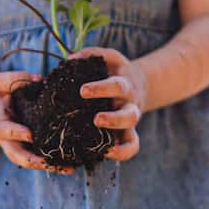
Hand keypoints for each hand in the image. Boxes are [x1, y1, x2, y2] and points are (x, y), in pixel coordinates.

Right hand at [0, 71, 73, 173]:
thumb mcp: (0, 82)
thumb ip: (16, 79)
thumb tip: (39, 79)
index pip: (4, 130)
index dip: (15, 133)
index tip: (29, 134)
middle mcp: (6, 140)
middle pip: (15, 155)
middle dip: (30, 160)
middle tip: (46, 162)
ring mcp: (16, 146)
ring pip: (28, 162)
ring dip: (47, 167)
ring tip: (67, 168)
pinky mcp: (27, 149)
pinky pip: (38, 160)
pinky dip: (53, 165)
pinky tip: (71, 167)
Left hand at [71, 46, 145, 161]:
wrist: (138, 83)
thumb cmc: (114, 70)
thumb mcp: (109, 58)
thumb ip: (91, 55)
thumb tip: (70, 60)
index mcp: (124, 84)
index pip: (116, 86)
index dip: (101, 90)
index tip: (83, 91)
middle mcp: (130, 104)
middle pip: (129, 115)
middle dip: (113, 119)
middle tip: (96, 120)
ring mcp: (130, 120)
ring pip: (132, 136)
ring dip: (118, 142)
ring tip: (104, 146)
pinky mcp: (128, 133)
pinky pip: (132, 146)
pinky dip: (123, 153)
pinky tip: (106, 153)